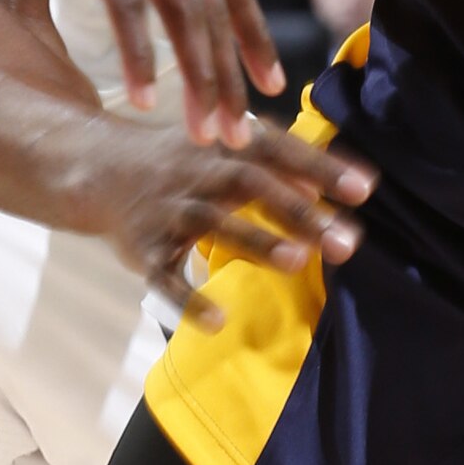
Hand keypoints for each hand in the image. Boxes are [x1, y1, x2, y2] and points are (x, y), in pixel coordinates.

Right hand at [73, 115, 373, 330]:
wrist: (97, 167)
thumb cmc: (181, 160)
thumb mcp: (224, 146)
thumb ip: (278, 162)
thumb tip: (335, 186)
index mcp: (223, 144)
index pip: (279, 149)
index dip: (321, 167)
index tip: (365, 189)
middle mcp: (196, 171)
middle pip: (250, 184)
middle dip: (299, 212)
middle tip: (346, 241)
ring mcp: (168, 210)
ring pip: (212, 224)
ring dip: (255, 242)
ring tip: (299, 262)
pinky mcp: (143, 250)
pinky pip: (165, 277)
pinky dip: (188, 300)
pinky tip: (218, 321)